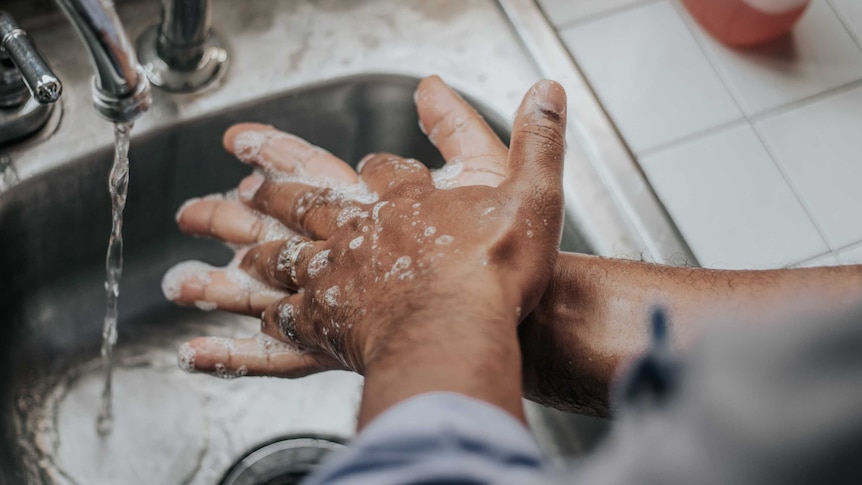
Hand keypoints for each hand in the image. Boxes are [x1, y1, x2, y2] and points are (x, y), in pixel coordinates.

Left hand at [167, 76, 557, 374]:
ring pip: (279, 255)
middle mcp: (360, 232)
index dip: (376, 167)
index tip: (364, 165)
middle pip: (305, 202)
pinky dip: (256, 325)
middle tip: (237, 182)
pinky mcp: (326, 326)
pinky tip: (239, 328)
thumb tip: (547, 89)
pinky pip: (281, 323)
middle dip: (270, 191)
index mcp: (404, 200)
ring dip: (246, 246)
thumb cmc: (495, 270)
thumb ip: (538, 139)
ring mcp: (336, 277)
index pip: (379, 170)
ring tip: (209, 247)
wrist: (459, 331)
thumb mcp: (533, 192)